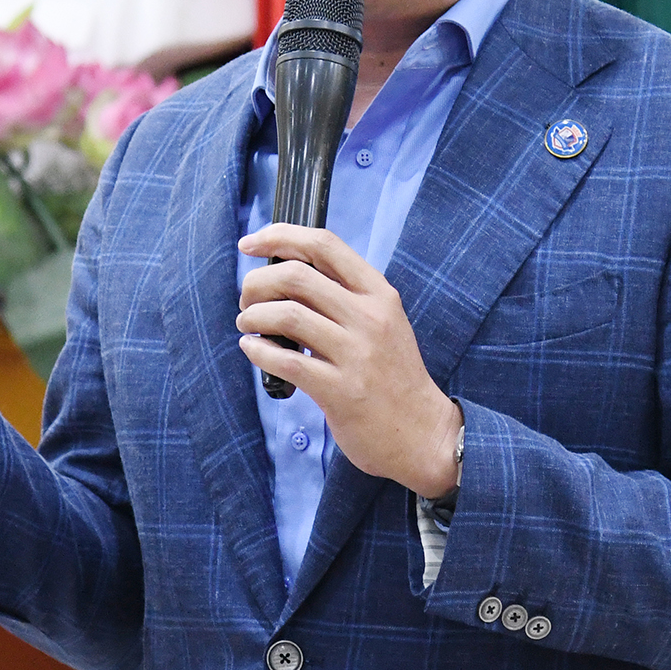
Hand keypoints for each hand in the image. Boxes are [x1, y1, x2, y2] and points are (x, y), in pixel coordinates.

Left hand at [235, 225, 463, 497]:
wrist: (424, 434)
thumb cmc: (393, 376)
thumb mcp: (383, 323)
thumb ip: (345, 297)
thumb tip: (285, 276)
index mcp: (379, 294)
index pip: (324, 245)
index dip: (280, 236)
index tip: (250, 243)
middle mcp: (370, 318)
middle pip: (296, 276)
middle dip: (256, 283)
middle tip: (246, 300)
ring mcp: (357, 355)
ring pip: (287, 315)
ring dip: (253, 317)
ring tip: (247, 325)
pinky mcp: (342, 392)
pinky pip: (287, 361)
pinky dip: (258, 351)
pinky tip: (252, 349)